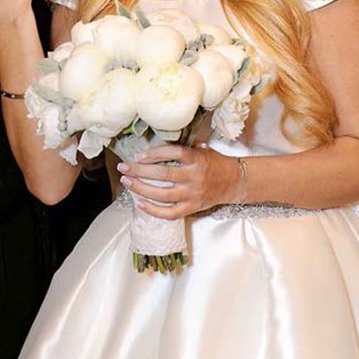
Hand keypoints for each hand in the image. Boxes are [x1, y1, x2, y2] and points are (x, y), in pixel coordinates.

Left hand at [117, 144, 238, 218]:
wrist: (235, 182)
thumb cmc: (216, 163)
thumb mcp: (203, 149)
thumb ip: (184, 148)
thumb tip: (158, 146)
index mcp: (197, 159)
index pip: (172, 153)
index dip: (153, 154)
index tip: (138, 156)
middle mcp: (194, 176)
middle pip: (163, 174)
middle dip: (139, 171)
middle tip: (124, 168)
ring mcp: (193, 194)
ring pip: (163, 194)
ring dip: (142, 189)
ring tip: (127, 182)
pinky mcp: (192, 207)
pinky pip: (170, 213)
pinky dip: (153, 210)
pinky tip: (140, 203)